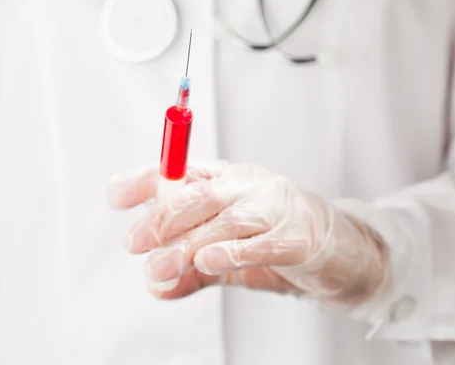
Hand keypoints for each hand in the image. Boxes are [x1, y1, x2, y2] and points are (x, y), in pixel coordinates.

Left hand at [106, 161, 388, 308]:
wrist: (338, 248)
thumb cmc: (274, 240)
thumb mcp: (225, 254)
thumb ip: (190, 268)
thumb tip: (154, 284)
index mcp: (228, 180)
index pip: (182, 171)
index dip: (147, 178)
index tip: (116, 195)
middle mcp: (248, 185)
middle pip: (200, 192)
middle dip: (162, 216)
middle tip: (134, 242)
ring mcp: (274, 206)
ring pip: (226, 217)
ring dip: (189, 241)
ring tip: (160, 264)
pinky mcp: (298, 236)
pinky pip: (263, 242)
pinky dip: (233, 251)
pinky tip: (208, 261)